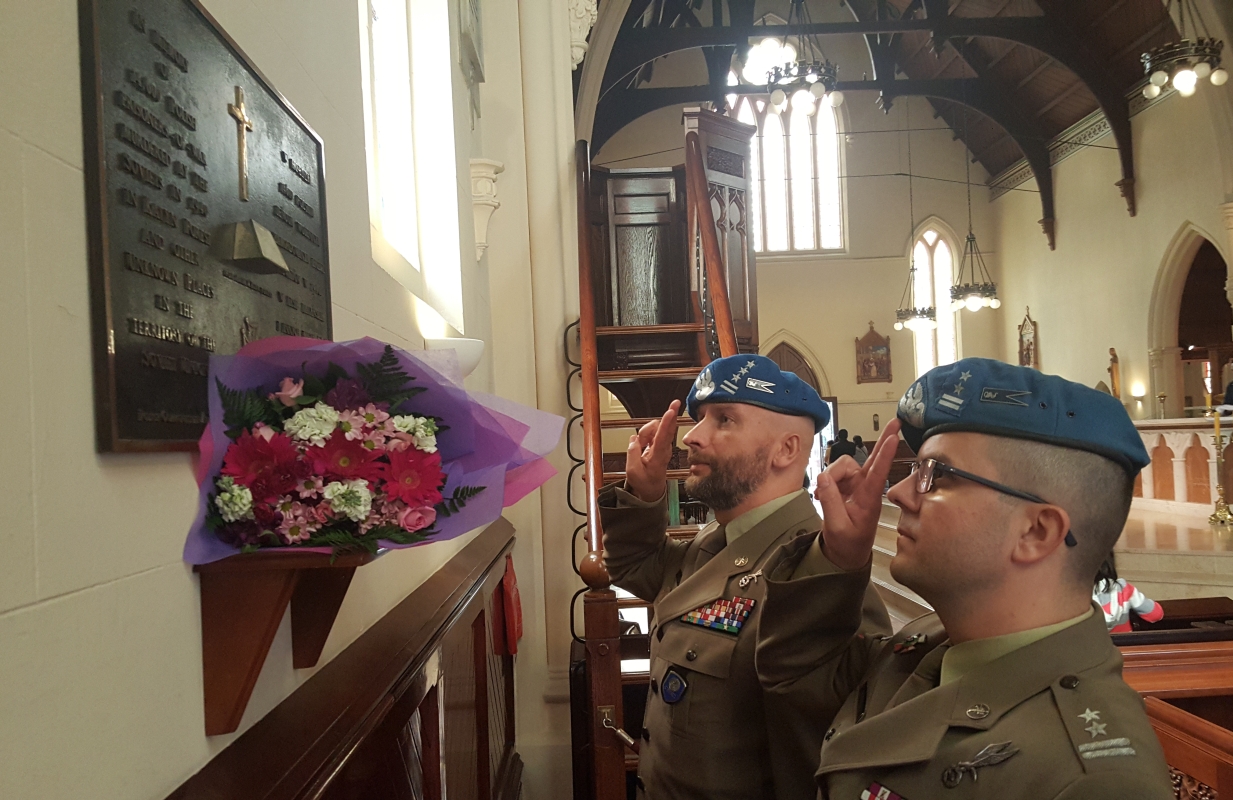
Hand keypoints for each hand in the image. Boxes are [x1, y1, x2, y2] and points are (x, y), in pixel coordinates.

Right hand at [625, 400, 679, 502]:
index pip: (663, 436)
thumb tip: (634, 439)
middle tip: (670, 408)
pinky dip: (644, 435)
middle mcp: (664, 448)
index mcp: (659, 456)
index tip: (671, 411)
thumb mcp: (633, 471)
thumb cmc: (644, 482)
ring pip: (654, 427)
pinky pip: (651, 431)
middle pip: (664, 427)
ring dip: (644, 432)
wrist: (652, 489)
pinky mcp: (659, 442)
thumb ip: (632, 453)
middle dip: (666, 417)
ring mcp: (663, 445)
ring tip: (640, 446)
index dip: (667, 422)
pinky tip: (642, 445)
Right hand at [814, 419, 901, 570]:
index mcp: (869, 500)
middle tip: (896, 422)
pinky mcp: (845, 485)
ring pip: (842, 465)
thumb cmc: (847, 543)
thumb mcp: (837, 527)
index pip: (878, 473)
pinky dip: (825, 481)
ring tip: (822, 495)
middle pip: (872, 459)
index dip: (885, 454)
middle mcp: (864, 488)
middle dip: (884, 440)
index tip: (894, 438)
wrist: (845, 553)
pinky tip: (821, 494)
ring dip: (830, 475)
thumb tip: (823, 477)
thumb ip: (830, 502)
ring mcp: (855, 485)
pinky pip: (832, 472)